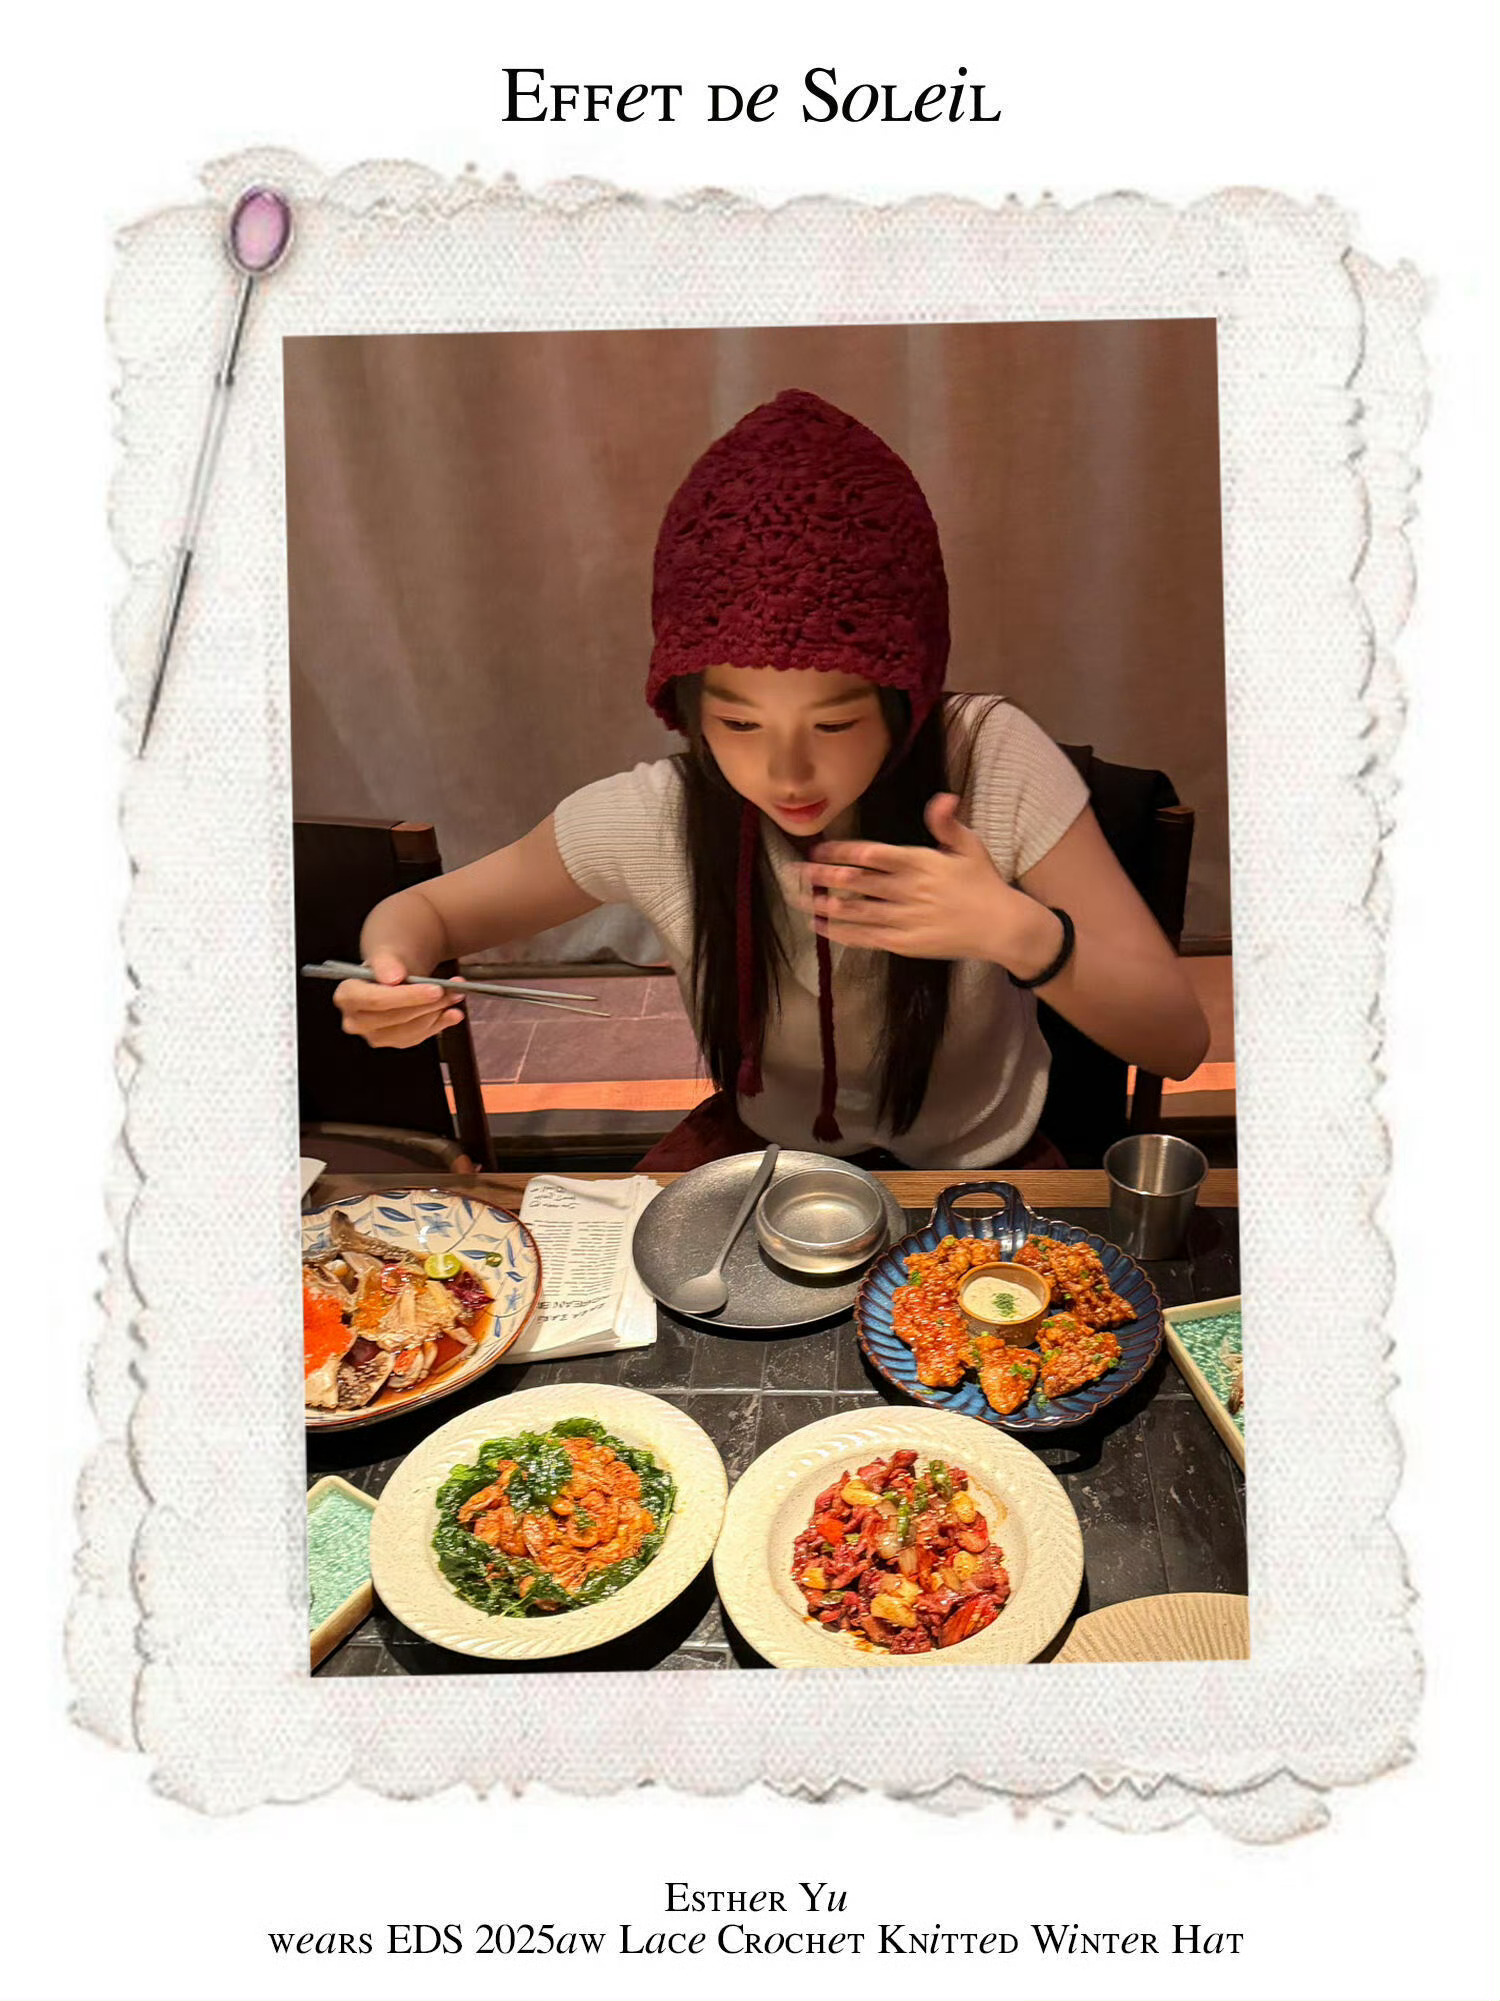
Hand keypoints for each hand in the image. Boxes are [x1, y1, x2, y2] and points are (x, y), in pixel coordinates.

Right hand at [332, 952, 464, 1048]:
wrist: (396, 970)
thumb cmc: (388, 961)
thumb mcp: (387, 952)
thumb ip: (386, 962)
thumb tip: (391, 977)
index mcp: (347, 995)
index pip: (376, 1001)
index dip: (407, 997)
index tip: (434, 989)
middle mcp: (355, 1020)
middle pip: (395, 1018)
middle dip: (427, 1005)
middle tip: (450, 991)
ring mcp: (374, 1034)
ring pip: (409, 1031)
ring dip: (436, 1014)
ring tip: (454, 996)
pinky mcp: (393, 1041)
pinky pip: (418, 1037)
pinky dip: (438, 1024)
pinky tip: (451, 1013)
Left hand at [790, 794, 1063, 974]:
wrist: (1002, 926)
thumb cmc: (983, 883)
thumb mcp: (969, 846)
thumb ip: (947, 823)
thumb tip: (943, 797)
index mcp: (919, 862)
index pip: (871, 854)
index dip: (841, 852)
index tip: (818, 850)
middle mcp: (907, 890)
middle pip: (856, 882)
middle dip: (822, 876)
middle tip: (795, 872)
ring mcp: (904, 918)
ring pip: (856, 910)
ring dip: (824, 904)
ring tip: (798, 898)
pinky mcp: (904, 943)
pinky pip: (866, 937)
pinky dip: (841, 932)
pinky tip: (821, 926)